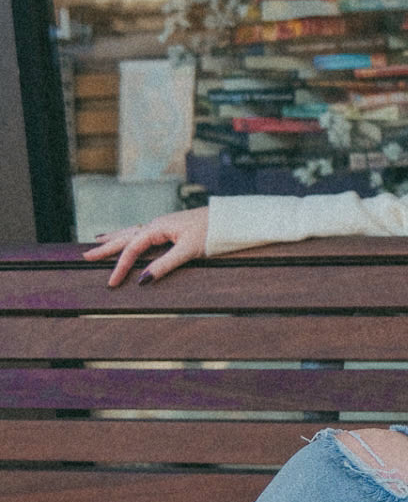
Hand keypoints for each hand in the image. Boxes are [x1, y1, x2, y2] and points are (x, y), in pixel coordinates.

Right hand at [82, 207, 209, 287]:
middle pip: (125, 237)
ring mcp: (162, 225)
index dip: (120, 266)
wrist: (228, 219)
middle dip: (106, 248)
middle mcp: (156, 224)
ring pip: (132, 232)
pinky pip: (142, 232)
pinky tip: (128, 235)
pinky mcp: (169, 228)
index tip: (111, 282)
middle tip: (85, 256)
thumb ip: (165, 265)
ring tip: (97, 242)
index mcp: (157, 228)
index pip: (132, 248)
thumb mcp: (188, 251)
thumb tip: (143, 280)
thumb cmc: (211, 233)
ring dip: (115, 238)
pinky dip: (130, 235)